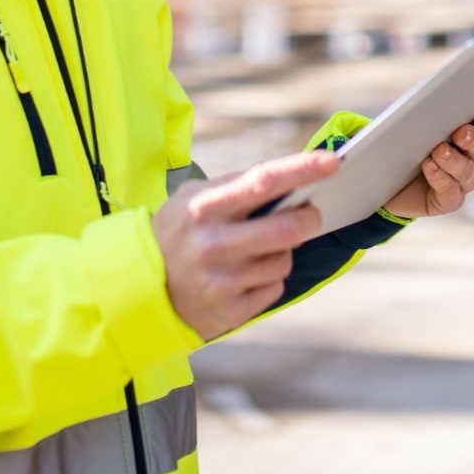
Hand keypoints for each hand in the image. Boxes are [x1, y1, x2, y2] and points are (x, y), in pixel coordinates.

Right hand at [152, 150, 338, 341]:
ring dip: (283, 251)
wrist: (141, 287)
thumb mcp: (192, 199)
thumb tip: (290, 180)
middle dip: (309, 219)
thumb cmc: (178, 232)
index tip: (332, 162)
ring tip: (257, 248)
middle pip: (286, 228)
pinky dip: (268, 278)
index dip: (301, 170)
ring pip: (284, 261)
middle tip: (310, 213)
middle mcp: (214, 244)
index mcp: (204, 207)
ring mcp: (223, 281)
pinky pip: (274, 288)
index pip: (263, 181)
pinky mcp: (231, 312)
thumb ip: (236, 188)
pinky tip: (244, 275)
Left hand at [381, 107, 473, 219]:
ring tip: (440, 151)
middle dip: (473, 139)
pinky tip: (430, 167)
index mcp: (469, 129)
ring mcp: (462, 180)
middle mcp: (471, 155)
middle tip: (462, 133)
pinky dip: (440, 178)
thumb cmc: (401, 141)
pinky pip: (451, 191)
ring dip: (454, 160)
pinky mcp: (449, 199)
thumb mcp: (411, 120)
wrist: (384, 178)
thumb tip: (426, 100)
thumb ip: (425, 111)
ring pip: (466, 170)